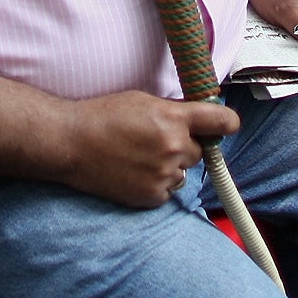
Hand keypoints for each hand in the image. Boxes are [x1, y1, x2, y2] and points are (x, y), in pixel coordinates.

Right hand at [60, 90, 240, 206]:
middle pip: (198, 151)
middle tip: (153, 142)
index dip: (226, 123)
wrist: (71, 143)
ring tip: (138, 158)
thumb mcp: (143, 101)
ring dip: (169, 167)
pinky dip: (155, 184)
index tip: (227, 126)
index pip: (221, 121)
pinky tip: (133, 173)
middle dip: (182, 147)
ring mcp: (164, 174)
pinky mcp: (152, 196)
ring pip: (182, 173)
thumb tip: (197, 119)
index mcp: (174, 118)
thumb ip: (174, 111)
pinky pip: (167, 191)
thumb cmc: (102, 117)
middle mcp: (174, 147)